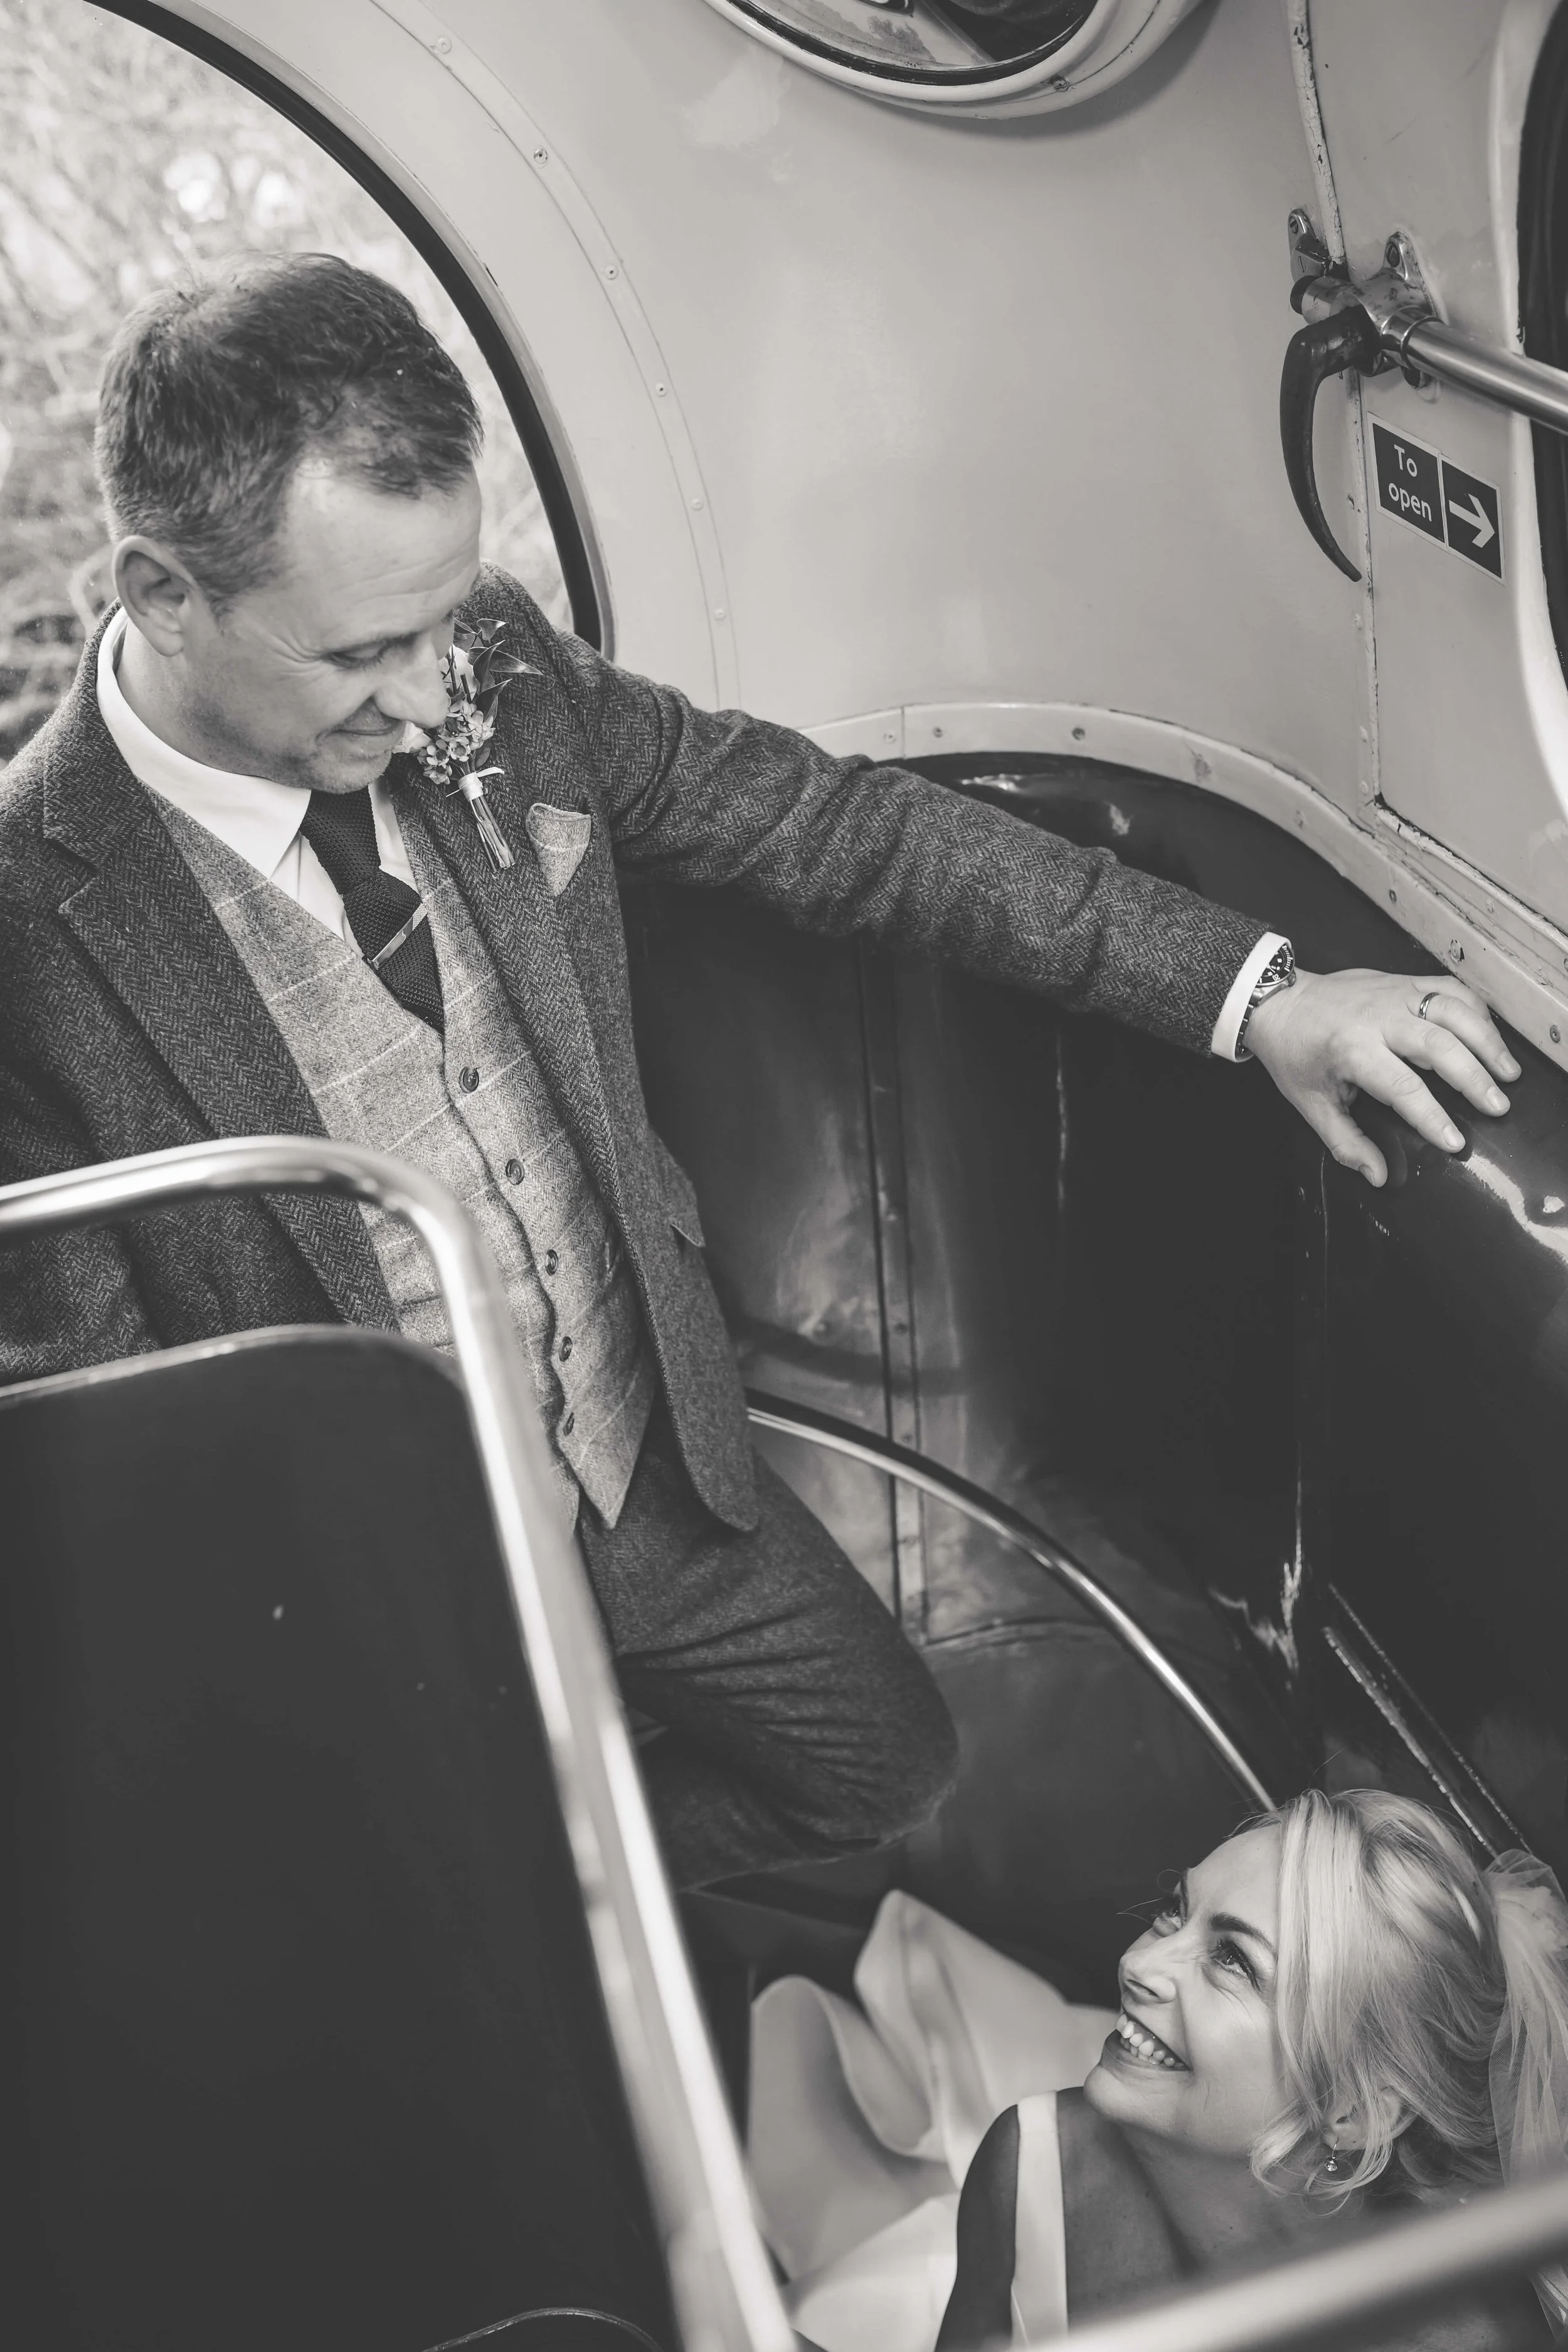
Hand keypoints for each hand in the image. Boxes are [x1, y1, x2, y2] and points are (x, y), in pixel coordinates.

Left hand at [1242, 968, 1520, 1186]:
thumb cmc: (1295, 1055)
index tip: (1455, 1142)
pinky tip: (1490, 1036)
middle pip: (1439, 1045)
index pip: (1403, 1087)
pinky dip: (1476, 1010)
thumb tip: (1377, 1175)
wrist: (1279, 1002)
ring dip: (1487, 1041)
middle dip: (1474, 1078)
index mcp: (1351, 1050)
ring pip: (1453, 1010)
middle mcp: (1378, 1018)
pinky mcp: (1403, 980)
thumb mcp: (1310, 1104)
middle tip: (1498, 1107)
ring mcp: (1394, 994)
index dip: (1432, 1118)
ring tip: (1509, 1073)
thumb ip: (1345, 1142)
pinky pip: (1449, 988)